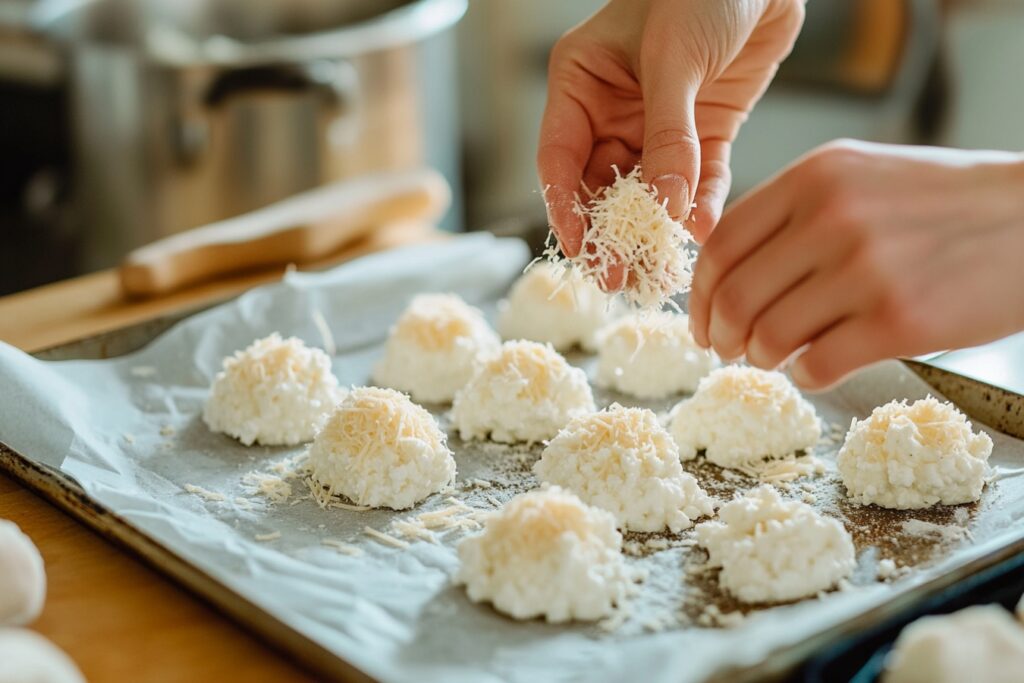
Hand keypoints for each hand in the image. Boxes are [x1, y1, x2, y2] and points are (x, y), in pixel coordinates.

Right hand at [537, 0, 804, 288]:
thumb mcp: (674, 59)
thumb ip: (668, 134)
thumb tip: (665, 207)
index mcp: (581, 84)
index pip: (560, 158)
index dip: (566, 208)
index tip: (581, 250)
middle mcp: (613, 109)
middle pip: (602, 186)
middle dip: (612, 234)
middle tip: (620, 279)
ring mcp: (659, 124)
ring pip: (649, 192)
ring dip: (655, 231)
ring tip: (660, 275)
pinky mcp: (705, 131)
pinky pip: (697, 179)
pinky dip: (700, 205)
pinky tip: (700, 232)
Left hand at [688, 139, 1023, 389]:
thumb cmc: (942, 203)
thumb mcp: (859, 176)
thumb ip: (791, 212)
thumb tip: (724, 269)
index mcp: (814, 178)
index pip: (721, 245)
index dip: (699, 294)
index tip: (702, 321)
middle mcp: (832, 217)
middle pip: (735, 296)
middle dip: (721, 335)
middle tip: (729, 350)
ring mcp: (866, 270)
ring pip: (769, 336)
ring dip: (762, 358)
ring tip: (776, 357)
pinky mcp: (900, 321)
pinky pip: (817, 366)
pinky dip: (806, 376)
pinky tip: (819, 367)